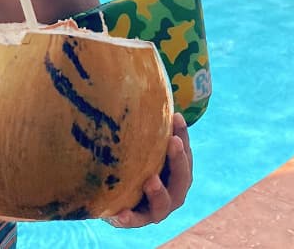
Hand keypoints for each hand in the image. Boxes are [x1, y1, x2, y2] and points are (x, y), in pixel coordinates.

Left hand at [107, 112, 192, 227]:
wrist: (111, 189)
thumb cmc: (130, 155)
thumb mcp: (136, 136)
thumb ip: (141, 118)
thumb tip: (138, 72)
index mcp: (175, 169)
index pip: (183, 151)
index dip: (182, 135)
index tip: (175, 117)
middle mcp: (170, 189)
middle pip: (182, 178)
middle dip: (179, 160)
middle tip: (172, 141)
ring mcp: (153, 207)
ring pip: (163, 204)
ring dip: (159, 193)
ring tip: (150, 180)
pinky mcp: (133, 218)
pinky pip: (131, 220)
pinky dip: (126, 218)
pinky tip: (117, 214)